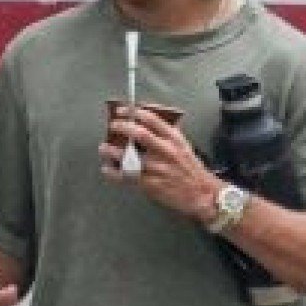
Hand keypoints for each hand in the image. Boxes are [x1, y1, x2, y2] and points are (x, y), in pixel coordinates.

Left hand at [99, 103, 222, 222]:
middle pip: (139, 133)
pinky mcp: (149, 184)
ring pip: (129, 156)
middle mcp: (165, 150)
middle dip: (121, 127)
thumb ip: (166, 133)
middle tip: (112, 125)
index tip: (123, 110)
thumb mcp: (183, 145)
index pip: (152, 119)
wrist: (201, 194)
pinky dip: (113, 173)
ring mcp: (156, 168)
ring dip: (112, 151)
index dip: (133, 112)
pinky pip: (126, 176)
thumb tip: (144, 120)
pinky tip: (107, 169)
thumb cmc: (191, 168)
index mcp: (174, 138)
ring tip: (103, 148)